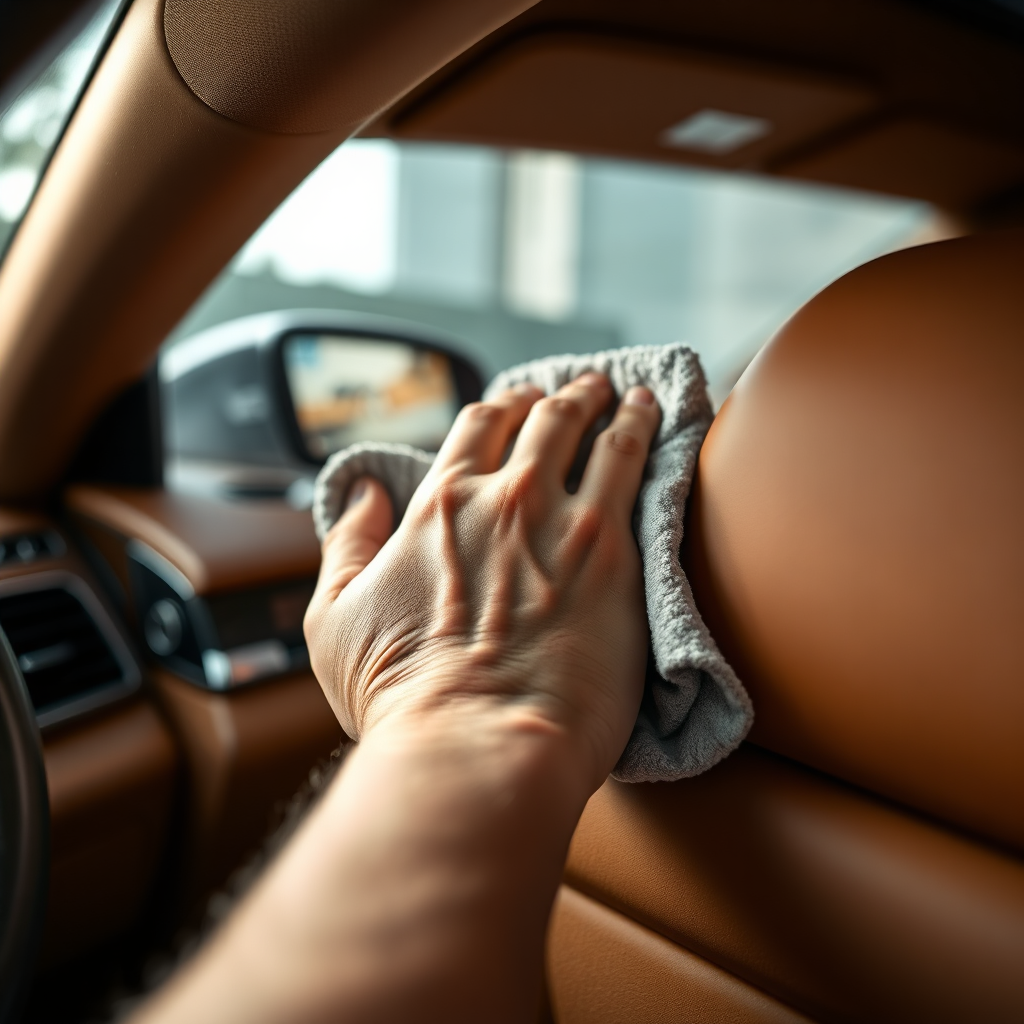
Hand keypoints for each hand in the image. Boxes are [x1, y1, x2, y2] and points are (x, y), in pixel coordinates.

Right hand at [304, 372, 660, 788]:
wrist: (476, 747)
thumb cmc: (400, 699)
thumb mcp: (334, 617)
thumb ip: (346, 545)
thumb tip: (360, 496)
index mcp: (439, 506)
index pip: (478, 427)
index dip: (503, 406)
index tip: (521, 402)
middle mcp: (504, 499)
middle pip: (545, 419)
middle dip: (566, 396)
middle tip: (585, 388)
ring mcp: (565, 523)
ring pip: (599, 434)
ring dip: (616, 406)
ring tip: (636, 394)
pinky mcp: (616, 556)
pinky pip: (639, 471)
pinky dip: (648, 438)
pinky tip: (661, 429)